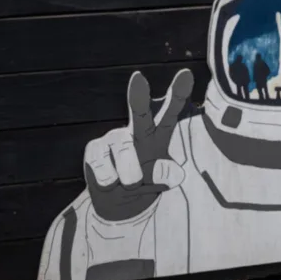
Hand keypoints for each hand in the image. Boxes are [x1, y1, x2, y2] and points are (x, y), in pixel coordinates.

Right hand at [83, 68, 193, 221]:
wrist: (115, 205)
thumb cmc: (143, 186)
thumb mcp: (160, 182)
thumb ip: (165, 174)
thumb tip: (170, 171)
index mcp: (158, 135)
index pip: (170, 113)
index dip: (178, 94)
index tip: (186, 74)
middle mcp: (135, 131)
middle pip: (139, 113)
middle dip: (138, 96)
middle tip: (138, 77)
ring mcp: (113, 138)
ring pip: (124, 152)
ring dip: (131, 176)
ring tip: (131, 185)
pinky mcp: (94, 149)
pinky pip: (104, 167)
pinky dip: (110, 182)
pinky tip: (110, 184)